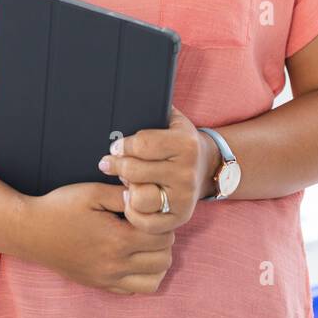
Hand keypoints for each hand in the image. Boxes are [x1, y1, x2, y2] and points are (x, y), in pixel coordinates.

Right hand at [20, 182, 174, 294]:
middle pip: (163, 260)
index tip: (150, 211)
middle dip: (163, 241)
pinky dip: (140, 276)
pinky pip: (133, 290)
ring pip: (153, 282)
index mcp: (117, 240)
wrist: (29, 232)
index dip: (162, 221)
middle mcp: (116, 265)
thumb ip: (123, 195)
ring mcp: (107, 279)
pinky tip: (130, 257)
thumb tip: (147, 197)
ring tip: (144, 244)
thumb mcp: (92, 193)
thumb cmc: (60, 207)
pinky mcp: (99, 285)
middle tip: (149, 226)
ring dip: (156, 263)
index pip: (163, 237)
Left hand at [97, 105, 217, 230]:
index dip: (122, 145)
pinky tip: (131, 200)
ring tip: (125, 182)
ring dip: (127, 189)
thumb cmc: (181, 142)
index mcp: (186, 144)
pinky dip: (133, 212)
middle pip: (135, 170)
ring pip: (139, 197)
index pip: (142, 143)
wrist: (208, 166)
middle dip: (116, 165)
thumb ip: (154, 109)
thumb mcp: (173, 120)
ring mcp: (184, 197)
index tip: (116, 147)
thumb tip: (128, 95)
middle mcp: (187, 172)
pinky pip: (146, 222)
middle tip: (109, 163)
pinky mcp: (180, 217)